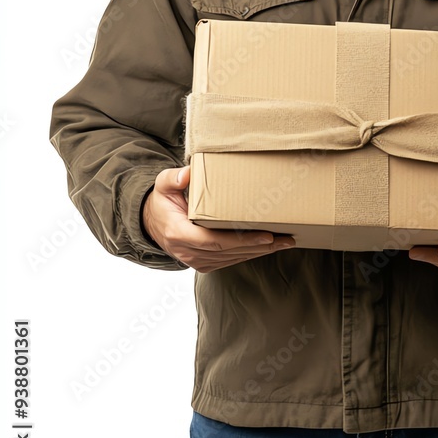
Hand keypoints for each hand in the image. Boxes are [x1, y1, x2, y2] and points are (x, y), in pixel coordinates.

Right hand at [141, 165, 295, 272]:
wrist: (152, 223)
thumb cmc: (162, 201)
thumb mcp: (163, 185)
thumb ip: (173, 179)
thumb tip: (188, 174)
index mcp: (179, 234)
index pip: (214, 241)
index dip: (242, 240)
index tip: (266, 236)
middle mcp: (188, 252)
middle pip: (229, 252)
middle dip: (260, 246)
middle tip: (285, 239)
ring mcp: (195, 261)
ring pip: (232, 258)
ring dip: (259, 252)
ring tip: (284, 242)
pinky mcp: (203, 263)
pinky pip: (229, 260)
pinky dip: (249, 254)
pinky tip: (267, 247)